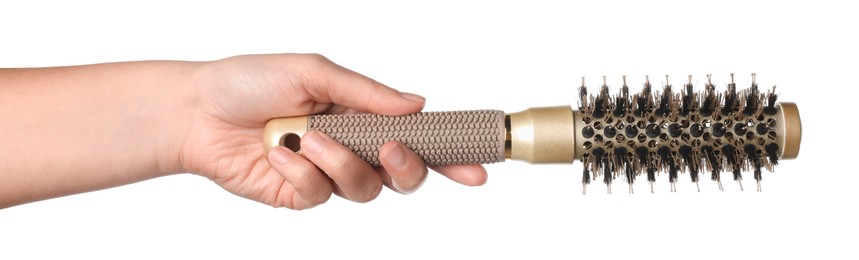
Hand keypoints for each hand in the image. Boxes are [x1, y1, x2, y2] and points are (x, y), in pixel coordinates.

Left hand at [178, 54, 487, 208]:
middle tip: (391, 149)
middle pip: (402, 176)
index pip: (416, 138)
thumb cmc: (251, 81)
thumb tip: (418, 104)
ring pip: (364, 189)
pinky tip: (280, 154)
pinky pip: (319, 195)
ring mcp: (326, 175)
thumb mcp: (315, 72)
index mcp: (361, 116)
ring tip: (308, 139)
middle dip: (406, 166)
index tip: (478, 165)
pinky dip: (301, 173)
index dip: (449, 154)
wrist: (197, 110)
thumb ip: (369, 94)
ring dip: (341, 163)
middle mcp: (350, 148)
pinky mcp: (300, 196)